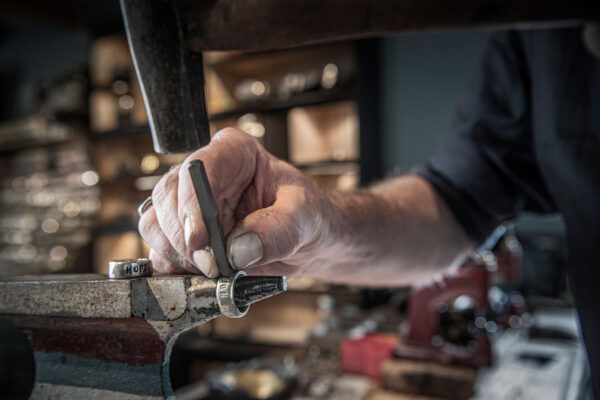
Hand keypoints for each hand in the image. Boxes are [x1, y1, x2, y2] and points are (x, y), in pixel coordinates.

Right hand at [138, 128, 331, 277]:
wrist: (306, 242)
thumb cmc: (306, 217)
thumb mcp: (305, 218)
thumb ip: (278, 231)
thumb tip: (238, 250)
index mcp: (234, 153)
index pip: (199, 166)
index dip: (192, 202)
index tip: (200, 238)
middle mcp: (205, 175)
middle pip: (167, 195)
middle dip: (184, 236)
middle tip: (211, 265)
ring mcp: (188, 205)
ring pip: (155, 223)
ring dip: (177, 253)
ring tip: (212, 270)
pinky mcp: (182, 235)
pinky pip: (159, 250)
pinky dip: (175, 268)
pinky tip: (202, 275)